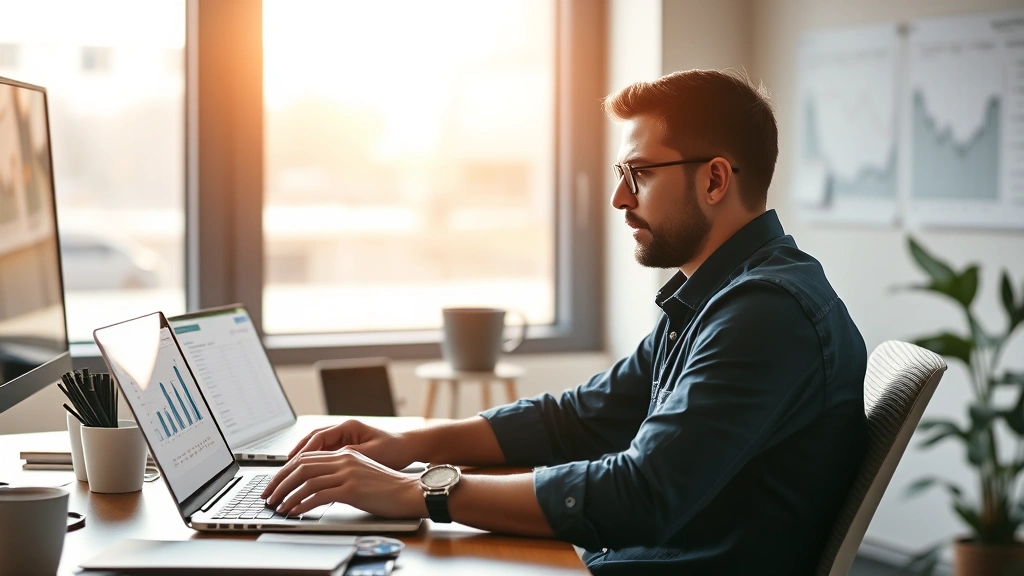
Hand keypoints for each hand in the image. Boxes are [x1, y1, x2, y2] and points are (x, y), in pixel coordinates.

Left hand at [261, 448, 425, 517]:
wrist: (409, 492)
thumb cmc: (388, 487)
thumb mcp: (362, 473)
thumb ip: (341, 472)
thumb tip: (317, 484)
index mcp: (345, 454)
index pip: (307, 458)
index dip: (286, 470)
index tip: (275, 483)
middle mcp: (344, 460)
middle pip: (302, 466)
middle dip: (280, 482)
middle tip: (268, 495)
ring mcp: (347, 474)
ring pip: (306, 481)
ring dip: (287, 494)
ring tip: (278, 506)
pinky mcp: (351, 489)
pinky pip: (318, 495)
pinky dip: (302, 504)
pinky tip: (294, 511)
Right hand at [286, 419, 415, 470]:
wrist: (408, 448)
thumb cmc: (394, 449)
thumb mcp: (372, 454)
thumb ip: (349, 456)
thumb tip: (328, 463)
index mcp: (348, 427)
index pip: (318, 437)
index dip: (303, 451)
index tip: (292, 463)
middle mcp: (343, 430)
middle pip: (312, 441)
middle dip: (296, 455)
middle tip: (283, 470)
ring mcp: (343, 438)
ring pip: (315, 448)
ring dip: (302, 460)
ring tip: (288, 473)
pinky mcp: (344, 448)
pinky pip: (323, 455)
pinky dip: (313, 464)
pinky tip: (304, 475)